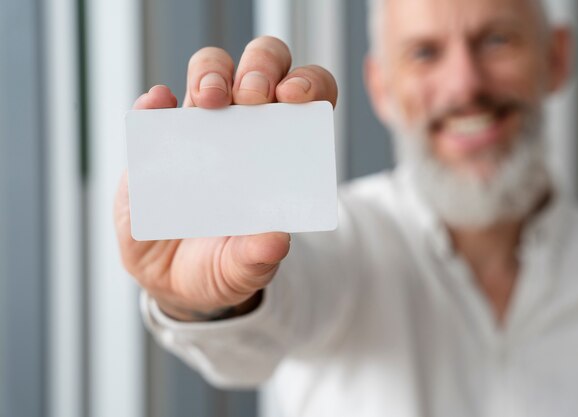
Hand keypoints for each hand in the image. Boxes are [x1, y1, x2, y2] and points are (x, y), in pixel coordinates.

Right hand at [115, 36, 337, 320]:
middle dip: (259, 67)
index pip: (305, 96)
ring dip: (211, 73)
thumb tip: (276, 241)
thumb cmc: (223, 264)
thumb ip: (257, 258)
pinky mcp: (157, 141)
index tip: (295, 96)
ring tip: (207, 99)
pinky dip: (156, 101)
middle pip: (260, 68)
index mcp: (280, 151)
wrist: (176, 279)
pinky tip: (157, 104)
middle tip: (250, 95)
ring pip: (210, 71)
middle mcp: (244, 128)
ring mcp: (199, 129)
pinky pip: (155, 107)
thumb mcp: (242, 269)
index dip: (308, 84)